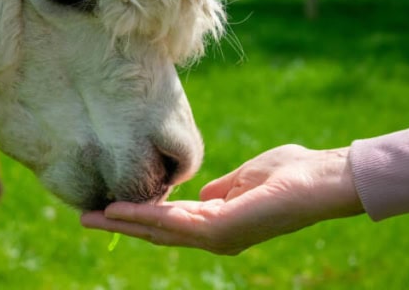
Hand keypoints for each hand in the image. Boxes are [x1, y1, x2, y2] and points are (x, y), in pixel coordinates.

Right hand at [80, 145, 364, 254]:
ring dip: (124, 222)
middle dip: (121, 225)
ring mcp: (219, 235)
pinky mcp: (221, 229)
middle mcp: (216, 234)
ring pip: (160, 229)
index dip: (140, 215)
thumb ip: (223, 188)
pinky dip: (145, 216)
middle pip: (158, 231)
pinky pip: (174, 223)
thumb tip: (205, 193)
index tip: (110, 207)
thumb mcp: (247, 178)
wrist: (323, 179)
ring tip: (93, 215)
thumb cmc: (294, 173)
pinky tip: (122, 210)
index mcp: (220, 220)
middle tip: (86, 219)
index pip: (171, 221)